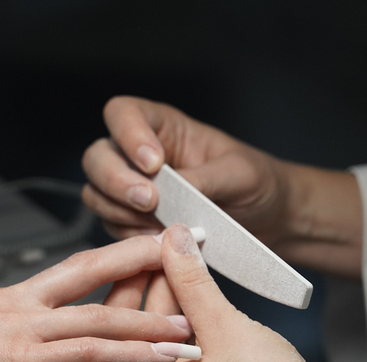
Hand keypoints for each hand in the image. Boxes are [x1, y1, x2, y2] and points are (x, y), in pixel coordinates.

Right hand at [0, 235, 192, 361]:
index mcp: (5, 298)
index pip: (69, 276)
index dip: (110, 262)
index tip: (143, 252)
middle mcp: (21, 303)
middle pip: (95, 270)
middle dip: (146, 257)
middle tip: (189, 243)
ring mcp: (25, 329)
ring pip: (105, 314)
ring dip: (156, 319)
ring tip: (199, 321)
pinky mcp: (23, 359)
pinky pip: (92, 352)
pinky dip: (136, 352)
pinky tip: (168, 357)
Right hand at [82, 96, 365, 278]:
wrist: (270, 221)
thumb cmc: (258, 184)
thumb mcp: (238, 175)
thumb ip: (203, 180)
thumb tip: (171, 192)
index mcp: (163, 127)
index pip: (122, 114)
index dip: (128, 135)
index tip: (154, 164)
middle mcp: (138, 156)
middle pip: (98, 157)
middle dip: (117, 181)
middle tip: (150, 202)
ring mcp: (132, 191)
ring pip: (96, 195)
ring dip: (119, 211)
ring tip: (157, 226)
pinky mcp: (135, 223)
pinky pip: (112, 228)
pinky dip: (128, 237)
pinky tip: (157, 242)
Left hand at [107, 225, 366, 361]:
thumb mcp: (223, 323)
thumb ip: (190, 279)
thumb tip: (172, 239)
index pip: (123, 317)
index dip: (141, 272)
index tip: (156, 241)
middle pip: (141, 335)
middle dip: (162, 291)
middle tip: (179, 251)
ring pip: (161, 352)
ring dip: (177, 314)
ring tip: (194, 276)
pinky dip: (189, 344)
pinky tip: (206, 315)